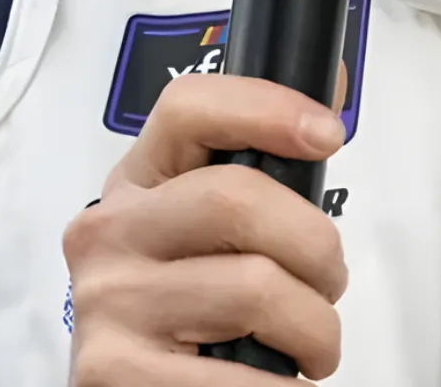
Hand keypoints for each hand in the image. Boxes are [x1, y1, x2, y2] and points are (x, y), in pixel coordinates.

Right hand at [64, 73, 347, 383]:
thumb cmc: (197, 302)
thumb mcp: (217, 224)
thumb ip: (268, 163)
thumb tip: (334, 84)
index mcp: (138, 180)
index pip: (189, 107)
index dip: (267, 108)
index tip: (327, 136)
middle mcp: (109, 232)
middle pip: (238, 198)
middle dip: (316, 246)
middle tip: (328, 281)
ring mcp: (106, 303)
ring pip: (255, 288)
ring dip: (315, 326)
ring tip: (309, 339)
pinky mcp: (112, 376)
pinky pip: (241, 376)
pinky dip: (284, 386)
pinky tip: (282, 382)